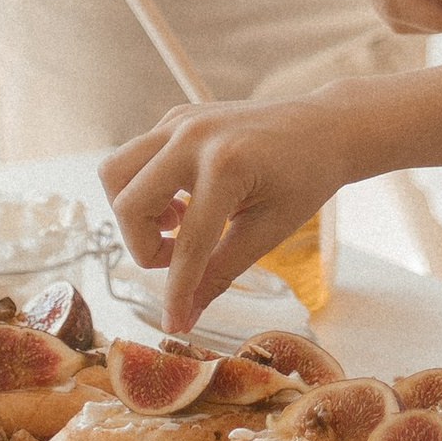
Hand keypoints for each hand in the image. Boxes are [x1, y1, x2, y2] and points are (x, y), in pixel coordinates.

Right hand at [101, 99, 342, 335]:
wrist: (325, 126)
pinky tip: (186, 203)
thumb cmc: (306, 177)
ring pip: (116, 171)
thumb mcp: (267, 231)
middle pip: (128, 202)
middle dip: (143, 245)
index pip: (185, 244)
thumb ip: (220, 273)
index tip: (173, 323)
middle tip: (178, 259)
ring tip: (178, 225)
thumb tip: (184, 318)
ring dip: (135, 211)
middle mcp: (194, 136)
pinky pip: (136, 157)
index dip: (176, 292)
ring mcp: (181, 120)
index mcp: (226, 165)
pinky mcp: (177, 117)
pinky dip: (147, 188)